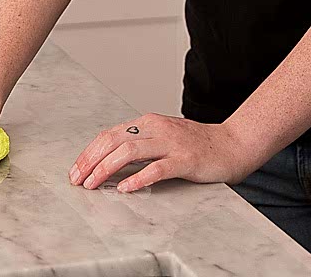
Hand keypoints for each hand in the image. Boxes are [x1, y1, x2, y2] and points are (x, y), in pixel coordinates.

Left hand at [68, 112, 261, 192]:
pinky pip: (157, 169)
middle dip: (91, 161)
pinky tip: (126, 188)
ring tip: (93, 184)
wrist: (233, 144)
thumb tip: (109, 162)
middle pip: (114, 141)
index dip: (89, 152)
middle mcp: (156, 128)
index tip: (76, 169)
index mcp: (148, 122)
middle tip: (78, 179)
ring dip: (106, 169)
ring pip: (130, 152)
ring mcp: (171, 143)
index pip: (109, 134)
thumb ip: (139, 146)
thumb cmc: (197, 145)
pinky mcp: (185, 159)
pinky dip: (138, 178)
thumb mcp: (163, 138)